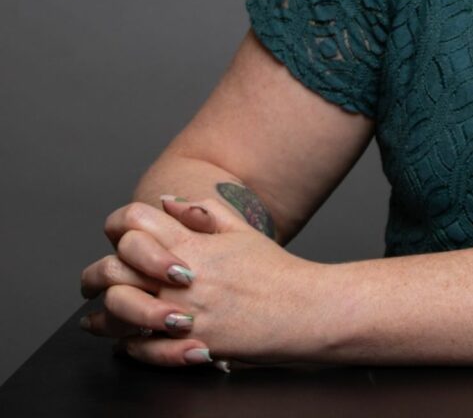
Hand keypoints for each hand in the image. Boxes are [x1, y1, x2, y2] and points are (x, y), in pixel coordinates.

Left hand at [81, 197, 316, 366]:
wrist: (302, 309)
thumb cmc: (274, 270)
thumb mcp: (242, 228)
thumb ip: (204, 210)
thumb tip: (168, 202)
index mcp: (193, 245)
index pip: (134, 223)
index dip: (119, 227)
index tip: (116, 238)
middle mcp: (181, 278)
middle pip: (114, 268)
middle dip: (95, 275)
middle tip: (91, 282)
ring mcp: (183, 313)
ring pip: (118, 311)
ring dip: (102, 315)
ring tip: (96, 319)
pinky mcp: (188, 347)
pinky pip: (140, 348)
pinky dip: (127, 346)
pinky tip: (124, 342)